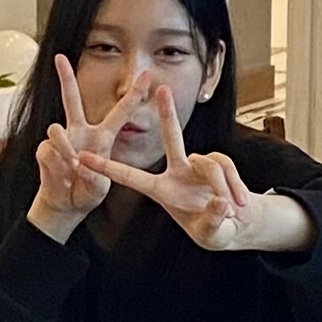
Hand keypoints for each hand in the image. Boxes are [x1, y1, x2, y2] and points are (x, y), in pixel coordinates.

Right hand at [28, 56, 149, 242]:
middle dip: (65, 77)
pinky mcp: (44, 151)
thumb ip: (92, 174)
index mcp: (102, 137)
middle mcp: (80, 132)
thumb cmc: (88, 192)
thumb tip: (76, 160)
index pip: (120, 112)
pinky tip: (63, 179)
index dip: (133, 94)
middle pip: (71, 99)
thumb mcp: (100, 186)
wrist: (66, 205)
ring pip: (56, 129)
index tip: (146, 75)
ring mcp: (61, 140)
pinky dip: (57, 167)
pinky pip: (50, 152)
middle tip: (59, 57)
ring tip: (73, 168)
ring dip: (65, 149)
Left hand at [91, 85, 313, 255]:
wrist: (238, 225)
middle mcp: (177, 171)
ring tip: (232, 210)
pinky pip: (226, 168)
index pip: (129, 176)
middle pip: (171, 137)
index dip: (106, 167)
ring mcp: (198, 165)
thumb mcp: (211, 233)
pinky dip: (235, 185)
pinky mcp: (218, 163)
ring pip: (210, 165)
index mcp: (161, 191)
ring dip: (222, 187)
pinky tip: (239, 203)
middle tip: (161, 89)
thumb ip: (213, 220)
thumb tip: (219, 201)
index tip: (82, 157)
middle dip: (167, 113)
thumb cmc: (214, 231)